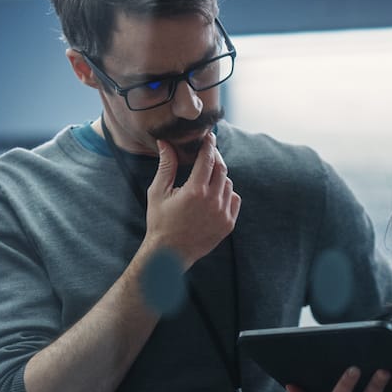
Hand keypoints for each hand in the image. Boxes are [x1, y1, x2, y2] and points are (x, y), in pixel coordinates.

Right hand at [142, 133, 239, 266]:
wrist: (169, 254)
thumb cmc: (160, 222)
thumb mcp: (158, 192)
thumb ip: (165, 165)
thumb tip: (165, 143)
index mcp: (195, 191)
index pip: (208, 159)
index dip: (209, 145)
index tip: (210, 137)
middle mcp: (212, 201)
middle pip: (221, 168)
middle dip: (215, 158)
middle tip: (208, 154)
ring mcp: (223, 214)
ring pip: (228, 183)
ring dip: (219, 177)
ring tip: (205, 180)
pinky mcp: (228, 224)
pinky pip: (234, 199)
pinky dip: (226, 193)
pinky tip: (213, 196)